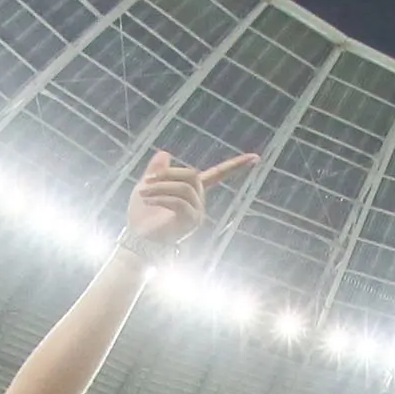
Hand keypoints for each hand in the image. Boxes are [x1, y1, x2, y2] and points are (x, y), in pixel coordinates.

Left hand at [125, 149, 258, 246]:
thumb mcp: (147, 186)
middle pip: (193, 174)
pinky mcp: (190, 222)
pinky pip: (180, 201)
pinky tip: (147, 201)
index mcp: (193, 192)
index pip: (218, 175)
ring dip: (160, 186)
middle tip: (147, 180)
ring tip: (143, 193)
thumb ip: (157, 170)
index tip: (255, 158)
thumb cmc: (142, 217)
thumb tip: (165, 152)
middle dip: (168, 173)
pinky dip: (161, 197)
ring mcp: (197, 214)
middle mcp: (200, 203)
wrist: (138, 241)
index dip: (236, 166)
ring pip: (185, 187)